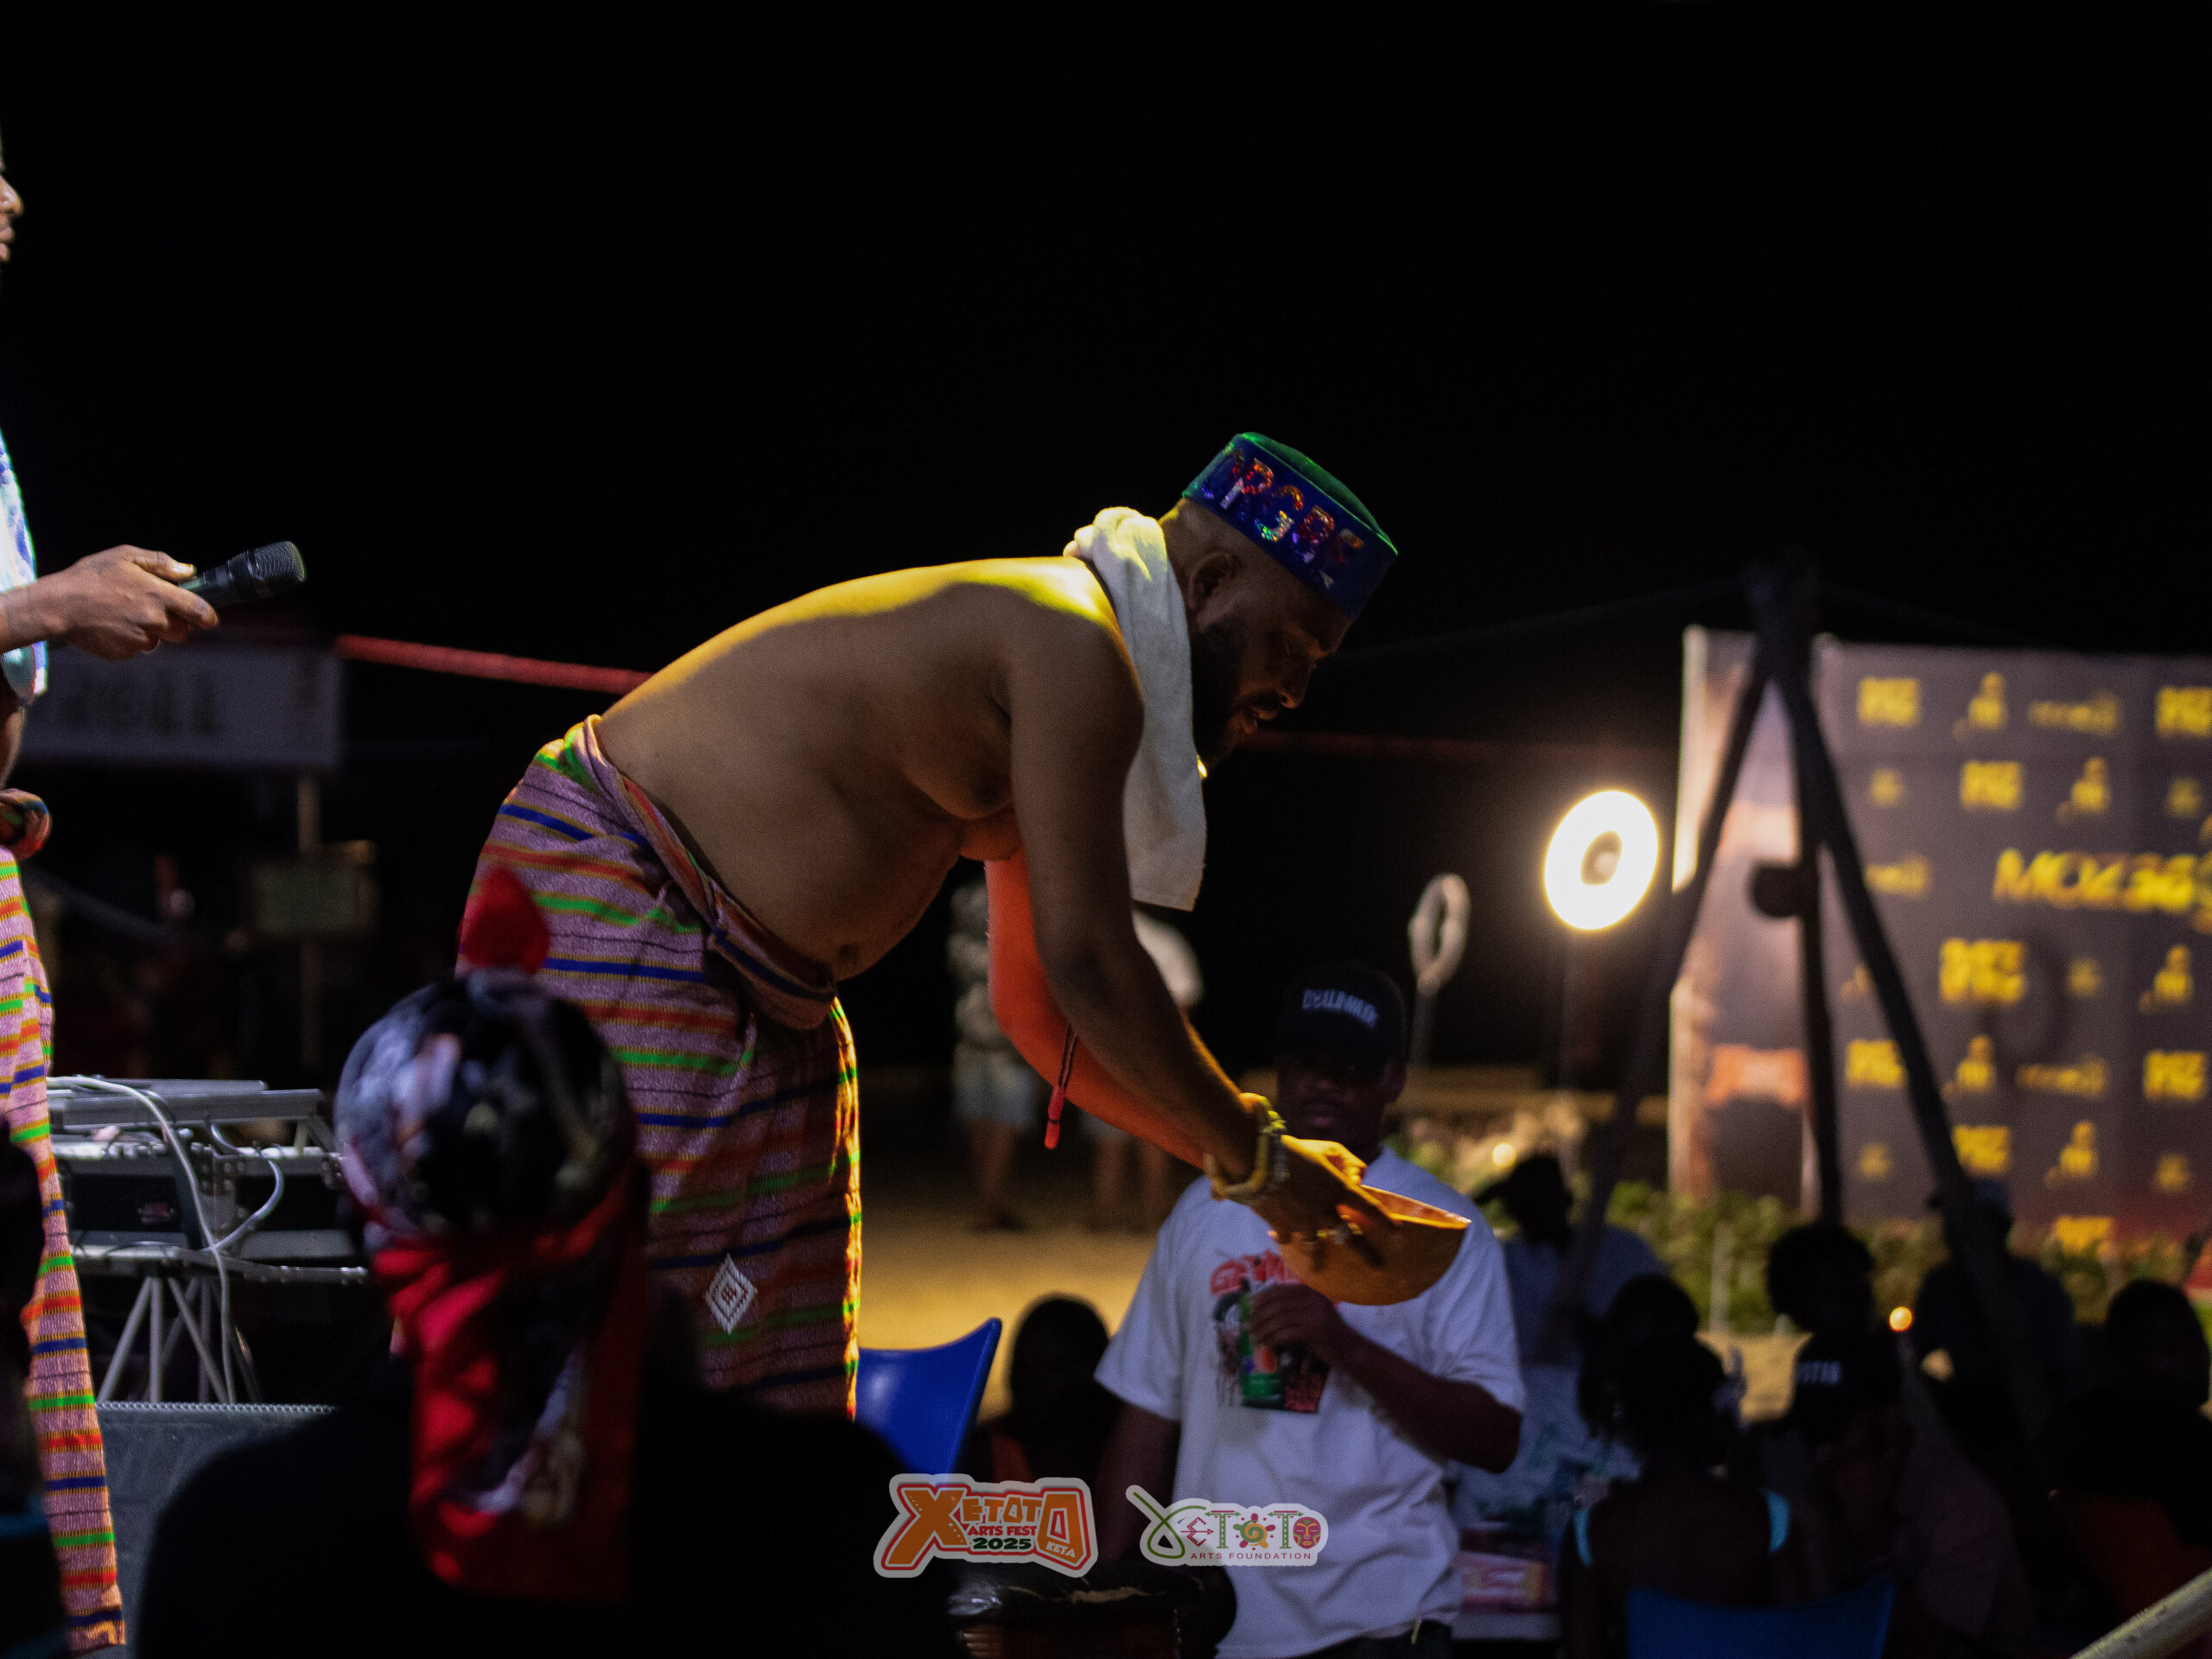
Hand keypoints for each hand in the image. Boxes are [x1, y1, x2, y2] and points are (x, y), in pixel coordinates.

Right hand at [34, 546, 217, 659]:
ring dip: (149, 632)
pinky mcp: (124, 653)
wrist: (58, 605)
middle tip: (151, 610)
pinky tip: (112, 625)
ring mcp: (140, 639)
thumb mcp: (125, 556)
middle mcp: (154, 620)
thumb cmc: (90, 577)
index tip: (211, 620)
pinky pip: (136, 648)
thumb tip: (188, 570)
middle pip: (181, 631)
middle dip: (174, 624)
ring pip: (158, 641)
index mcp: (159, 596)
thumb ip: (160, 563)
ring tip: (123, 615)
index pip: (199, 611)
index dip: (209, 617)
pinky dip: (129, 640)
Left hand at [1246, 1282, 1353, 1365]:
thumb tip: (1263, 1308)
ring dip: (1263, 1329)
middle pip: (1278, 1305)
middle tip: (1248, 1325)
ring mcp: (1314, 1315)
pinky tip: (1267, 1344)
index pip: (1281, 1290)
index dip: (1263, 1297)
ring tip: (1253, 1336)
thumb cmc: (1326, 1332)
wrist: (1348, 1348)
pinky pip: (1287, 1333)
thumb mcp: (1311, 1313)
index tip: (1249, 1305)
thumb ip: (1293, 1307)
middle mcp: (1312, 1300)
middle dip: (1259, 1315)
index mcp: (1310, 1292)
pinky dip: (1274, 1339)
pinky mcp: (1315, 1331)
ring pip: (1280, 1319)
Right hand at [1247, 1125, 1395, 1266]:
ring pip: (1314, 1246)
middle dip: (1366, 1253)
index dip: (1385, 1220)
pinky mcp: (1281, 1226)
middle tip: (1378, 1267)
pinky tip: (1282, 1240)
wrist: (1256, 1162)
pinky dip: (1285, 1238)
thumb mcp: (1325, 1149)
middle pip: (1349, 1237)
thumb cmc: (1293, 1150)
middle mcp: (1324, 1211)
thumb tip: (1358, 1177)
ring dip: (1317, 1259)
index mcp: (1338, 1189)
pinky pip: (1286, 1237)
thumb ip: (1345, 1162)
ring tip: (1317, 1270)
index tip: (1397, 1232)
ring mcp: (1303, 1223)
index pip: (1370, 1208)